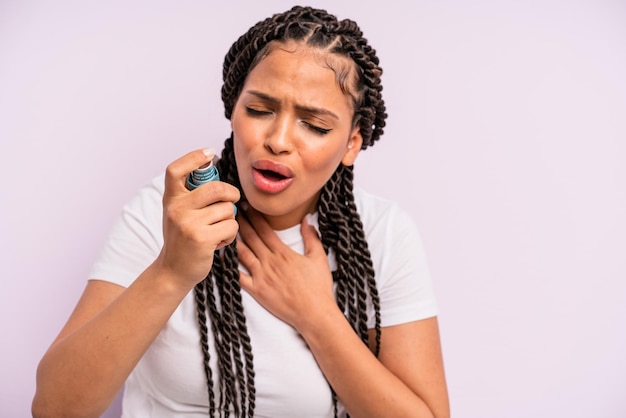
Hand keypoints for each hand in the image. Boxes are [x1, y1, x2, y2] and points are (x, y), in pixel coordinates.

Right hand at [156, 148, 239, 289]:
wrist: (172, 271)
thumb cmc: (182, 238)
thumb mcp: (179, 213)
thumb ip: (191, 194)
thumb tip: (211, 165)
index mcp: (171, 199)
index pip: (175, 170)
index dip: (192, 158)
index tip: (209, 153)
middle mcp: (176, 208)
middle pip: (216, 188)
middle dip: (231, 194)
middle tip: (232, 200)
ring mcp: (188, 223)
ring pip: (227, 209)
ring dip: (229, 220)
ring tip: (216, 230)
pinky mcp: (201, 238)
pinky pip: (231, 226)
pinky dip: (230, 235)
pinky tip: (218, 241)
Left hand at [237, 205, 336, 330]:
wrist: (314, 313)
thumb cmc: (319, 287)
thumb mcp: (319, 258)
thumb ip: (311, 237)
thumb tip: (306, 219)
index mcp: (284, 253)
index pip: (264, 230)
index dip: (254, 217)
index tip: (247, 207)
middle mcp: (270, 262)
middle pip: (251, 238)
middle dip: (241, 223)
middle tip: (232, 212)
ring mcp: (261, 276)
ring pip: (242, 253)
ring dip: (234, 240)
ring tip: (225, 229)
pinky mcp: (257, 291)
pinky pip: (239, 277)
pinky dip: (230, 266)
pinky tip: (223, 258)